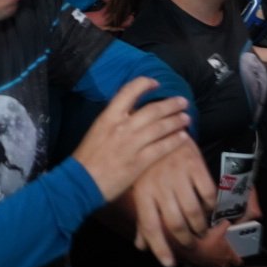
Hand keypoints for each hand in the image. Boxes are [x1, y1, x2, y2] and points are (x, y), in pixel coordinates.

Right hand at [71, 78, 192, 203]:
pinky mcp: (138, 162)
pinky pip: (161, 148)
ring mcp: (131, 144)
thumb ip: (115, 121)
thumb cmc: (87, 158)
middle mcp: (121, 127)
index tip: (156, 84)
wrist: (80, 182)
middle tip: (182, 101)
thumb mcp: (97, 131)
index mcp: (108, 117)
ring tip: (187, 118)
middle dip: (170, 104)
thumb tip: (131, 114)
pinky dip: (174, 141)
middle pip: (152, 110)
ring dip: (176, 121)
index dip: (145, 84)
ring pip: (160, 127)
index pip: (129, 91)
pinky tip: (183, 137)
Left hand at [126, 142, 216, 266]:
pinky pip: (208, 194)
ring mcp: (178, 175)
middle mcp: (159, 185)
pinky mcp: (195, 165)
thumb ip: (142, 219)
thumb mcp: (140, 188)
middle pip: (175, 223)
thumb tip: (141, 246)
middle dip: (185, 240)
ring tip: (201, 229)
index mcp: (142, 192)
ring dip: (200, 226)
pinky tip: (209, 208)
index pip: (150, 226)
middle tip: (190, 244)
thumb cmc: (150, 163)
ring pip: (193, 212)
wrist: (164, 126)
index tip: (169, 264)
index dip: (159, 248)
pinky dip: (211, 206)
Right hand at [173, 220, 243, 266]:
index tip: (237, 254)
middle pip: (227, 265)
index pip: (238, 261)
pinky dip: (204, 263)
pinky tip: (202, 257)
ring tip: (211, 254)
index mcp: (228, 256)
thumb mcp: (219, 229)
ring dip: (215, 262)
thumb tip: (227, 222)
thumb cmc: (206, 240)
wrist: (189, 247)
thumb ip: (226, 225)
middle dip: (226, 259)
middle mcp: (221, 264)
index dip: (238, 257)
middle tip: (223, 251)